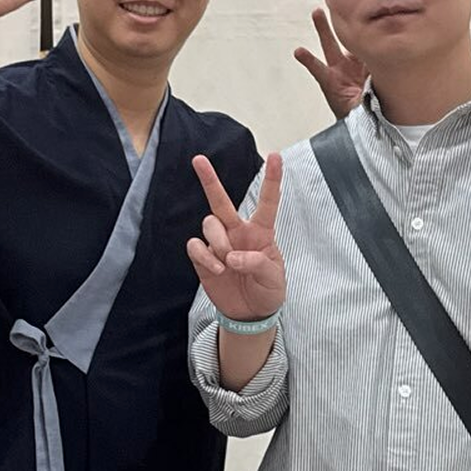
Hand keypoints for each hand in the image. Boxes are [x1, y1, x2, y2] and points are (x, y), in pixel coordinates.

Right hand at [186, 153, 285, 321]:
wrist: (250, 314)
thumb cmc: (267, 291)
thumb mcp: (273, 279)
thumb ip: (257, 264)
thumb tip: (233, 257)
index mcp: (261, 232)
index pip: (267, 202)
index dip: (272, 179)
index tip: (275, 156)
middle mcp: (237, 231)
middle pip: (221, 201)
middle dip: (209, 180)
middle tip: (199, 159)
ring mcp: (219, 243)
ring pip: (209, 224)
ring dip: (217, 241)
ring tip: (227, 263)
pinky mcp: (204, 257)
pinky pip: (195, 245)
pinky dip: (204, 256)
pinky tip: (216, 269)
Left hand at [294, 8, 366, 119]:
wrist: (368, 119)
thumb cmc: (354, 115)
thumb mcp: (354, 111)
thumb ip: (362, 97)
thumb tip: (373, 83)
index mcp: (332, 83)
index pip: (319, 70)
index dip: (309, 61)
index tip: (299, 52)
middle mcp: (342, 70)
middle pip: (330, 46)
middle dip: (323, 28)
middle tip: (316, 13)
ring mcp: (356, 65)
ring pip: (354, 43)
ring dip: (355, 29)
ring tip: (351, 14)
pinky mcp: (371, 64)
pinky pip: (374, 51)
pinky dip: (377, 43)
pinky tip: (379, 32)